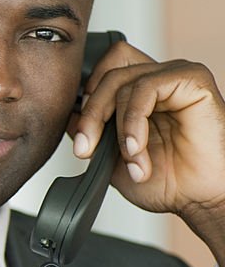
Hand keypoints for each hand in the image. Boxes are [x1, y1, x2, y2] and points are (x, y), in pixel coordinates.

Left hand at [70, 41, 224, 265]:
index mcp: (139, 93)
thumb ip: (90, 131)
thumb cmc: (166, 180)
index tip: (79, 135)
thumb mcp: (110, 156)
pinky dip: (134, 120)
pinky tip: (137, 147)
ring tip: (129, 158)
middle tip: (86, 148)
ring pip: (121, 80)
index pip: (104, 67)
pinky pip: (146, 87)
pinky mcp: (192, 80)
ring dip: (116, 126)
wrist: (198, 199)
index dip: (85, 96)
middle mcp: (156, 79)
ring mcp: (174, 76)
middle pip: (106, 73)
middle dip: (90, 114)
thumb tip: (68, 114)